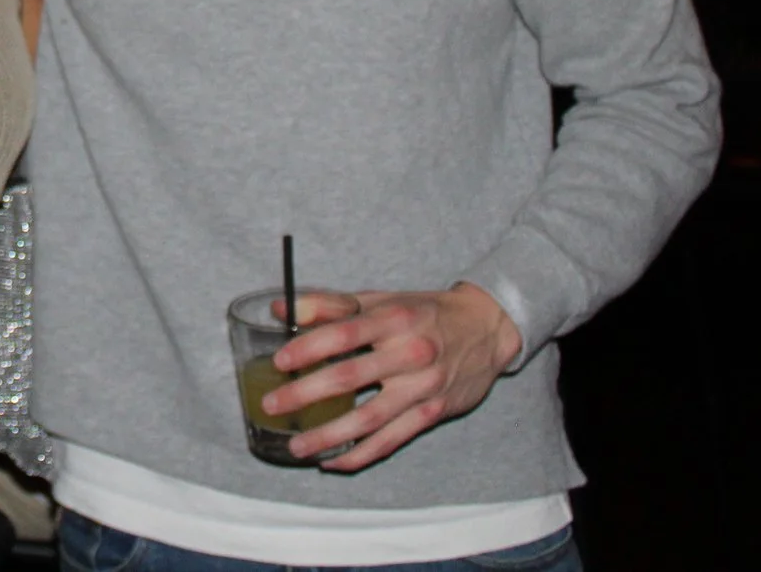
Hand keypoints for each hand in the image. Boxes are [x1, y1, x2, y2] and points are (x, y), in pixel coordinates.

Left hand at [265, 282, 521, 470]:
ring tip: (296, 446)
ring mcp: (423, 387)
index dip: (308, 348)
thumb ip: (332, 305)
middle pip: (350, 378)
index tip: (279, 362)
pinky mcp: (434, 413)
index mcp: (393, 319)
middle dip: (306, 394)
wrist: (488, 328)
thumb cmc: (424, 312)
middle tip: (273, 406)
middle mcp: (410, 353)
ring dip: (329, 436)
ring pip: (369, 419)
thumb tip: (281, 310)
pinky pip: (392, 441)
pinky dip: (360, 455)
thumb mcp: (382, 300)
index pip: (344, 333)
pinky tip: (333, 461)